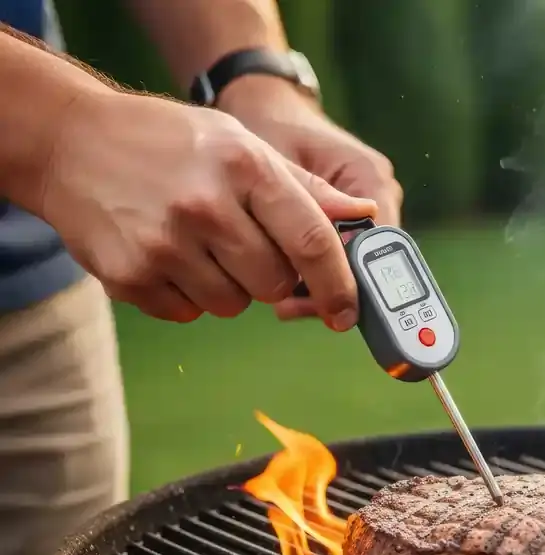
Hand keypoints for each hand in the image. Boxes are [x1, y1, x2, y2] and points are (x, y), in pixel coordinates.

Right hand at [41, 88, 377, 330]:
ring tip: (201, 242)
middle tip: (246, 244)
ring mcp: (164, 245)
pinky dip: (188, 294)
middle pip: (277, 283)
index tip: (348, 311)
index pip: (312, 241)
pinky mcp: (129, 276)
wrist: (71, 142)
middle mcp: (205, 206)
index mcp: (244, 168)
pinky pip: (188, 313)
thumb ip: (306, 188)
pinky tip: (168, 252)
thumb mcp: (243, 145)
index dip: (340, 285)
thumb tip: (364, 215)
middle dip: (274, 275)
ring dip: (230, 285)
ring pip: (234, 304)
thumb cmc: (172, 143)